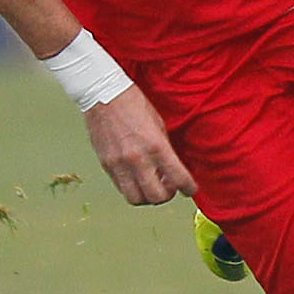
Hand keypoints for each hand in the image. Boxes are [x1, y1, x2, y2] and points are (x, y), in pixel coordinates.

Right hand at [84, 87, 195, 205]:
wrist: (104, 95)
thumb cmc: (133, 104)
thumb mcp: (158, 124)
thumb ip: (165, 149)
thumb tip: (171, 168)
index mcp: (156, 146)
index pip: (178, 178)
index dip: (188, 188)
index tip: (190, 190)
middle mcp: (138, 159)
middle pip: (156, 197)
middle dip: (167, 196)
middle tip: (169, 188)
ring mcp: (119, 164)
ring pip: (136, 198)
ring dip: (147, 197)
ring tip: (151, 187)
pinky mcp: (106, 165)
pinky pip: (121, 188)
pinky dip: (132, 189)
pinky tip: (136, 179)